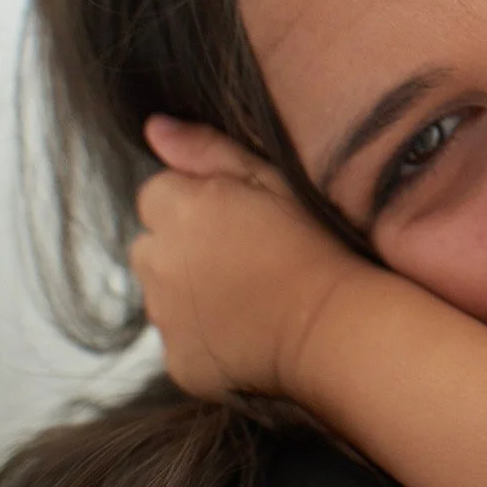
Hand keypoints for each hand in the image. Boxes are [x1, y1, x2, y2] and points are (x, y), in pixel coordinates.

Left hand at [132, 116, 370, 401]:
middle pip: (152, 245)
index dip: (196, 202)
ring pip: (163, 293)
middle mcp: (158, 261)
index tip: (239, 217)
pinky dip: (204, 335)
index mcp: (179, 208)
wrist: (335, 323)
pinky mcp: (177, 359)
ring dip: (191, 290)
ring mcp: (165, 316)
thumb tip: (153, 127)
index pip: (156, 194)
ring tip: (251, 292)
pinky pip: (181, 340)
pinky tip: (248, 328)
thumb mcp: (272, 178)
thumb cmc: (315, 243)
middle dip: (185, 247)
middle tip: (245, 255)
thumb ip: (206, 149)